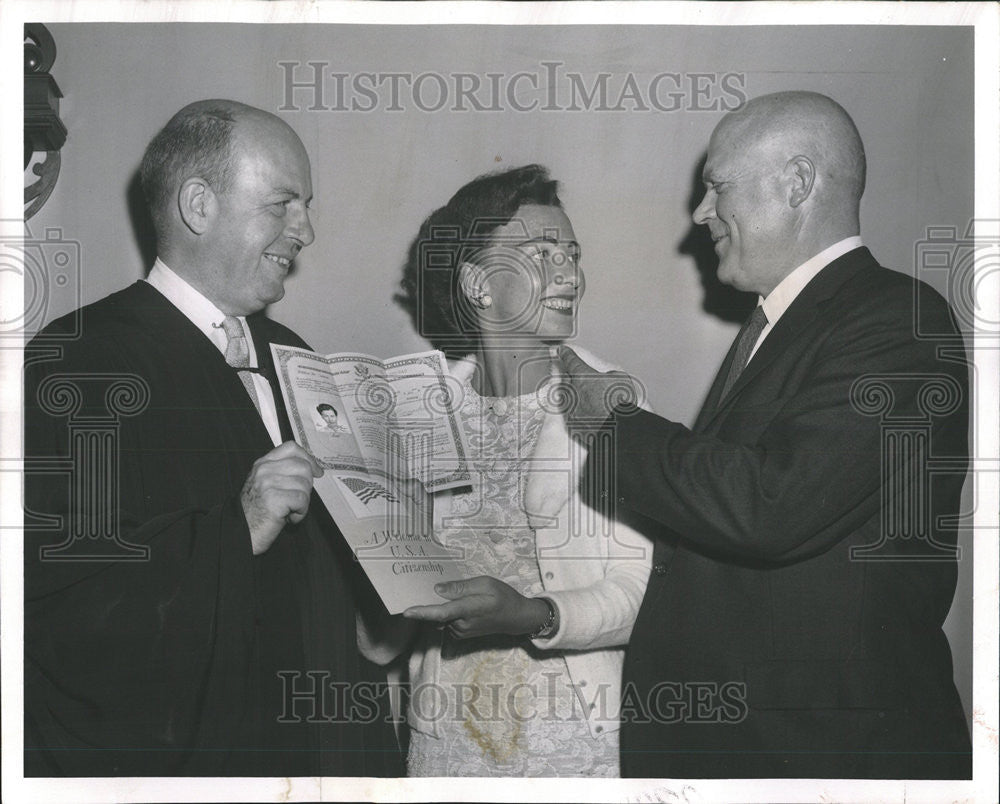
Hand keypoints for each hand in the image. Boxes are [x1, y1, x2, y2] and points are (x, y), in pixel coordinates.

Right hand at [241, 440, 323, 554]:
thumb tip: (311, 468)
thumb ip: (283, 472)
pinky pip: (302, 500)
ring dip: (303, 502)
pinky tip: (290, 518)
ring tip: (290, 511)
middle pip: (303, 466)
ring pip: (305, 484)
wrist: (241, 533)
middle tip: (298, 500)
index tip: (316, 471)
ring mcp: (267, 483)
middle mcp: (264, 470)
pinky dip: (300, 512)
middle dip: (307, 485)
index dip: (308, 459)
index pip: (291, 448)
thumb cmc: (257, 512)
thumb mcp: (266, 484)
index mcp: (263, 464)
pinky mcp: (274, 498)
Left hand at [402, 576, 550, 638]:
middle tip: (421, 586)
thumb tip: (438, 589)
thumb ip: (460, 587)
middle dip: (428, 602)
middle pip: (437, 614)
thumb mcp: (485, 584)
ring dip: (438, 607)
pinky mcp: (460, 633)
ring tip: (444, 592)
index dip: (423, 612)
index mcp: (469, 610)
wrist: (516, 618)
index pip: (441, 613)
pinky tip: (452, 602)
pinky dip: (444, 613)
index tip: (406, 611)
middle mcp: (462, 624)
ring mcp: (461, 631)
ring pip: (441, 618)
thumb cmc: (503, 597)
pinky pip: (446, 622)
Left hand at [555, 345, 639, 425]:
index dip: (565, 353)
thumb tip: (607, 376)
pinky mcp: (572, 424)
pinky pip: (572, 414)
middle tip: (580, 380)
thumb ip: (608, 373)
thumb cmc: (620, 403)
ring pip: (567, 397)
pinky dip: (578, 412)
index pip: (570, 359)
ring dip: (575, 396)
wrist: (618, 428)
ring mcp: (570, 408)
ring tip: (589, 401)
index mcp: (582, 375)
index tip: (561, 350)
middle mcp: (571, 390)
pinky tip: (590, 415)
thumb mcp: (620, 378)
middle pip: (565, 379)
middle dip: (570, 377)